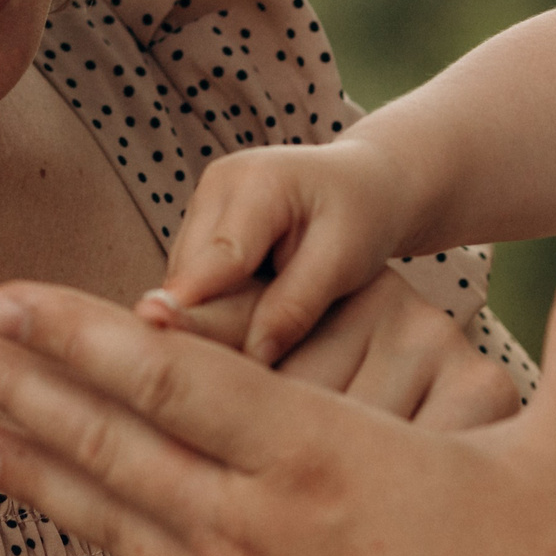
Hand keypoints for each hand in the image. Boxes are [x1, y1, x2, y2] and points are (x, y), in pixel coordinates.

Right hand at [155, 134, 420, 365]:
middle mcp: (216, 186)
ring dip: (214, 317)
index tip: (186, 366)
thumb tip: (250, 357)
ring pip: (187, 285)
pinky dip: (218, 306)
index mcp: (254, 182)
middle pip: (191, 278)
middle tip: (246, 372)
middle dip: (212, 324)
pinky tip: (252, 318)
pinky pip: (195, 283)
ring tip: (258, 339)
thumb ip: (295, 306)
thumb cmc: (365, 217)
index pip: (216, 264)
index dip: (200, 318)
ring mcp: (204, 204)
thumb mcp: (344, 260)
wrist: (369, 184)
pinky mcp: (201, 227)